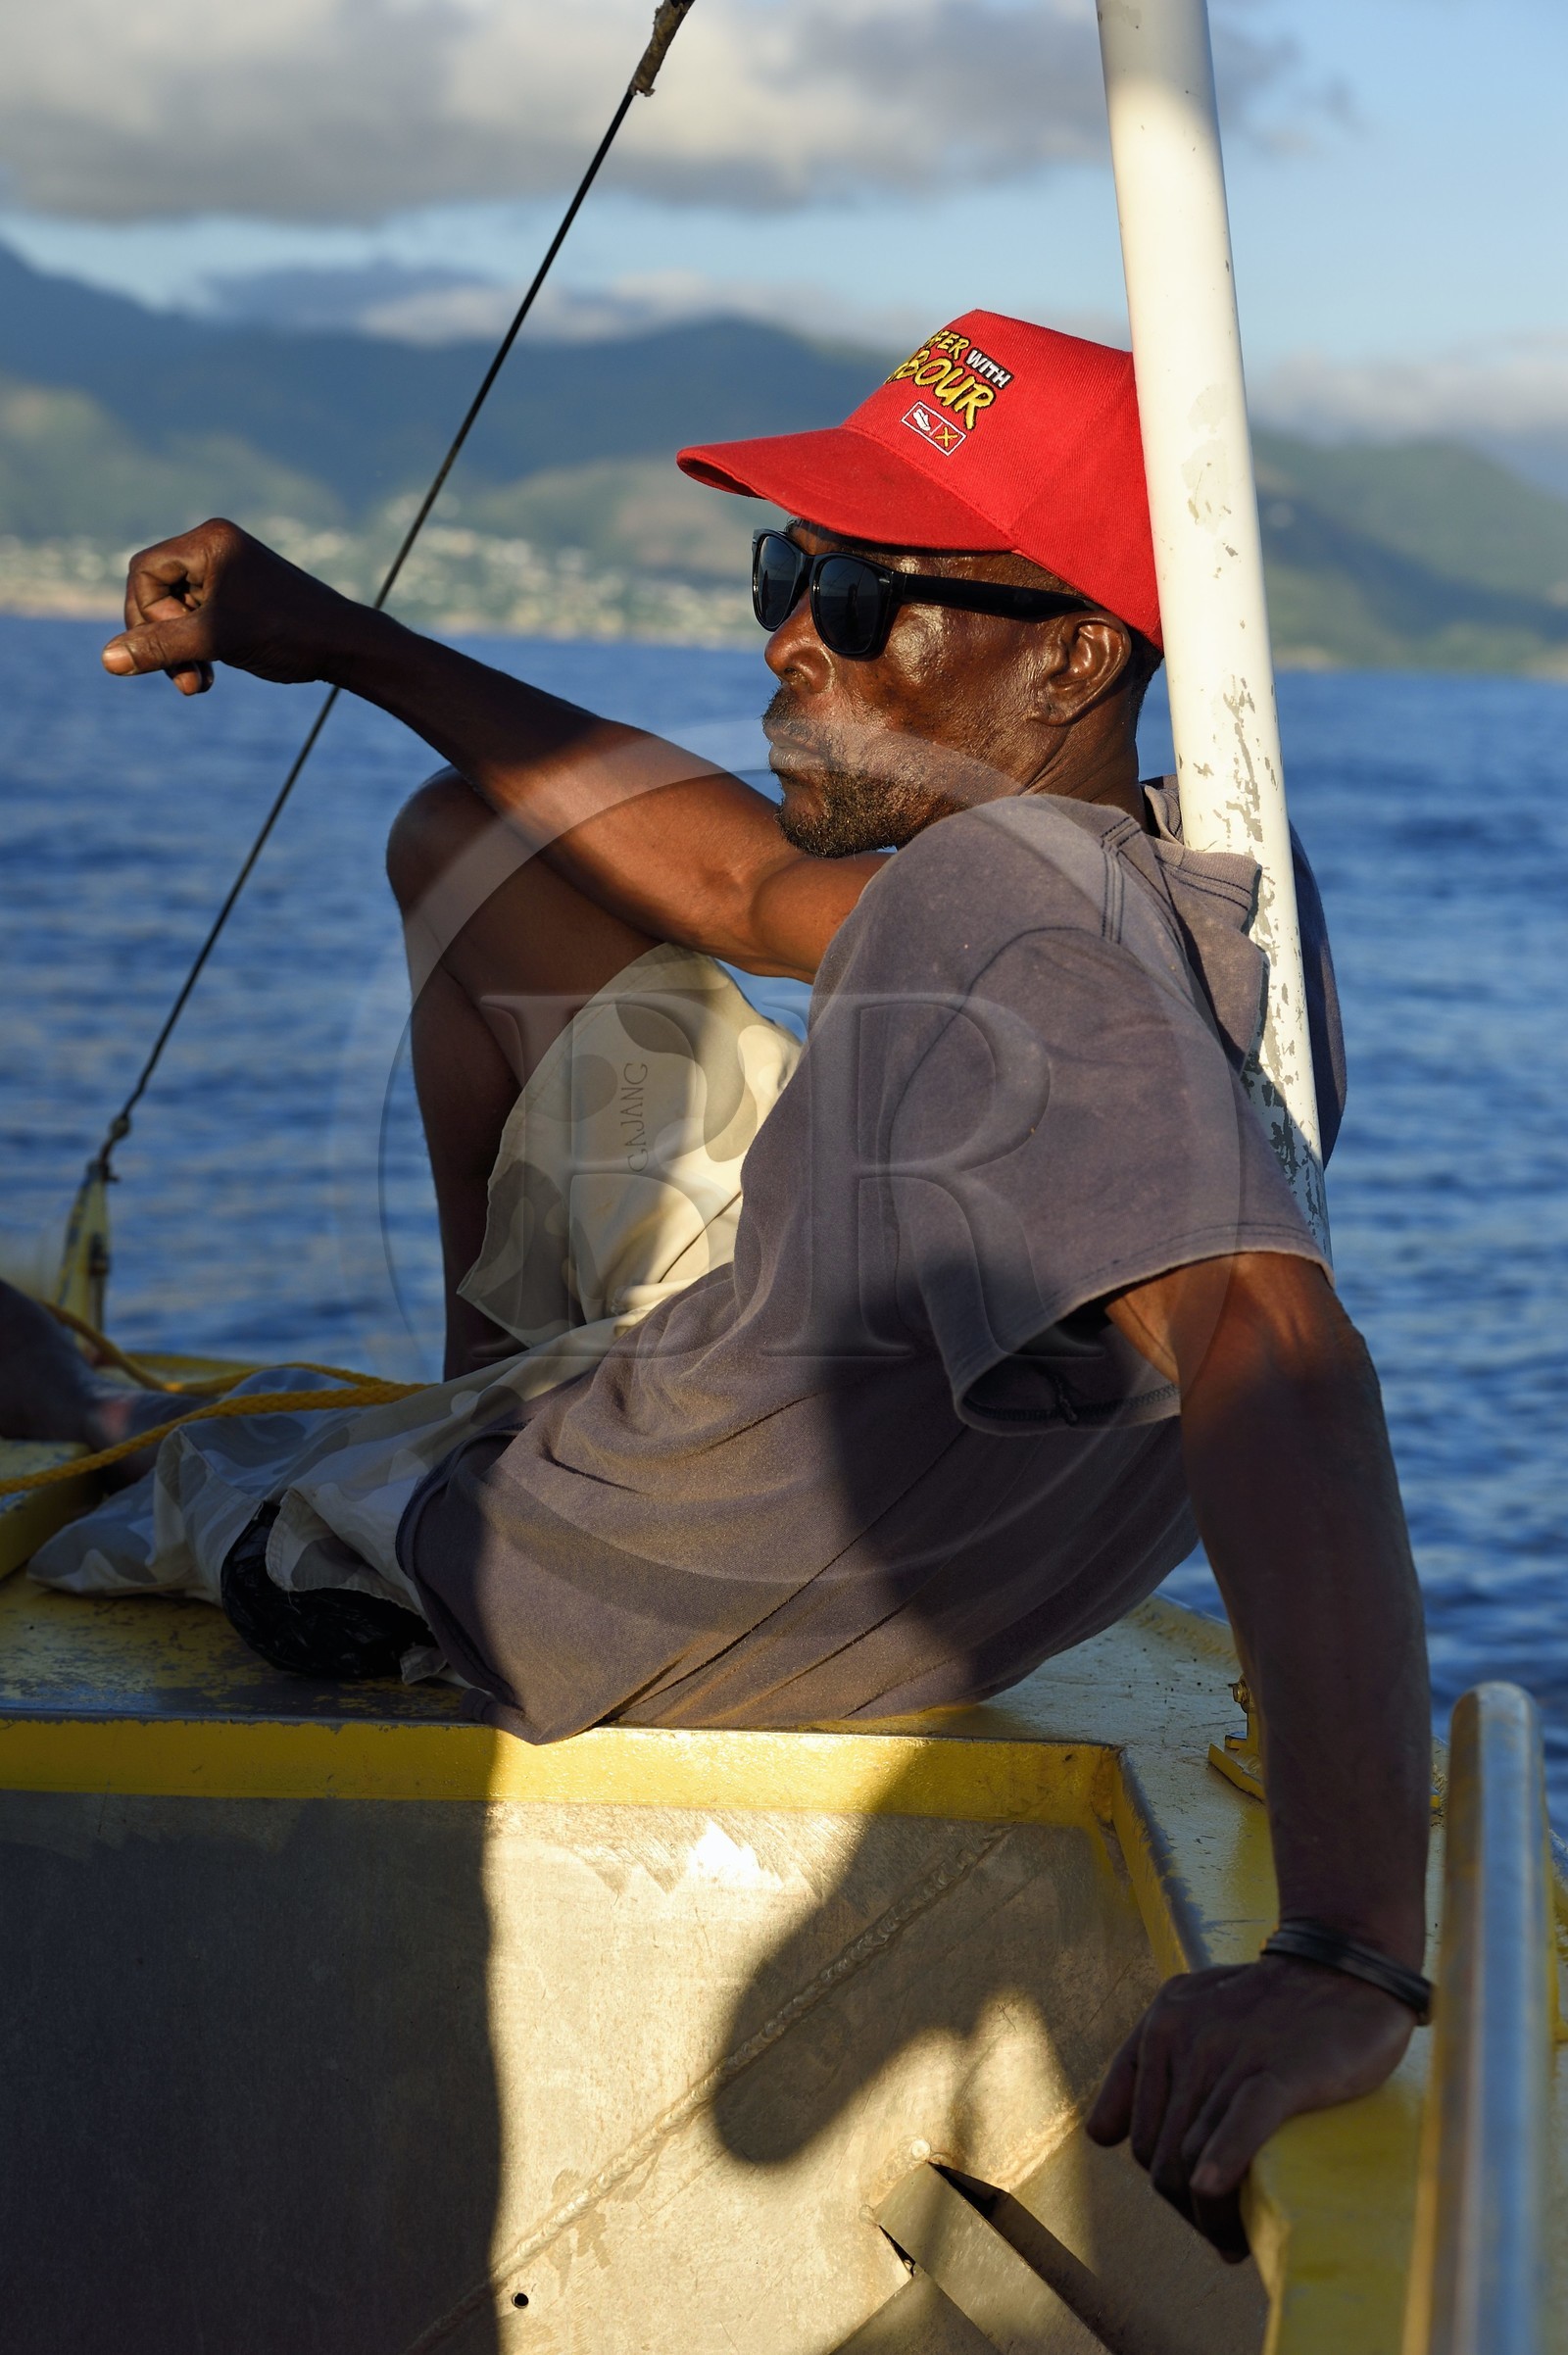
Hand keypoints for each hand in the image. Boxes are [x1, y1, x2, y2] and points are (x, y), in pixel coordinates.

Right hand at [101, 518, 359, 696]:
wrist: (346, 646)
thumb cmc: (288, 634)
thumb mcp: (216, 640)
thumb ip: (159, 647)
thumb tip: (107, 660)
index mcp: (209, 541)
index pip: (144, 572)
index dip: (148, 614)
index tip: (177, 646)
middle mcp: (216, 548)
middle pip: (156, 593)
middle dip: (165, 638)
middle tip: (186, 677)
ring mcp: (228, 572)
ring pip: (176, 612)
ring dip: (181, 651)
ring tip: (199, 683)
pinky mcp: (239, 597)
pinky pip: (198, 619)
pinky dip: (199, 647)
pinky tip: (210, 674)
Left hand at [1085, 1956, 1414, 2259]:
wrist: (1344, 1965)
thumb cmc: (1268, 2003)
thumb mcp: (1189, 2008)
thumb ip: (1142, 2063)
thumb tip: (1101, 2136)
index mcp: (1160, 2029)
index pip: (1139, 2138)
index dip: (1167, 2185)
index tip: (1200, 2206)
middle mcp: (1186, 2040)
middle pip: (1164, 2161)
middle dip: (1191, 2212)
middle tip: (1228, 2235)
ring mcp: (1232, 2055)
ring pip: (1195, 2158)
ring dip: (1213, 2216)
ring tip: (1240, 2240)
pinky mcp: (1281, 2070)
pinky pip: (1240, 2125)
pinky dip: (1224, 2163)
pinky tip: (1219, 2194)